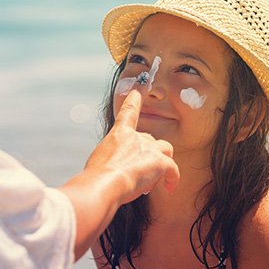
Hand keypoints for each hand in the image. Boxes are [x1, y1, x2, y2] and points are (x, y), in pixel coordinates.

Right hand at [85, 84, 179, 202]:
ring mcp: (150, 148)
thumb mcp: (97, 161)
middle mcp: (136, 136)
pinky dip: (172, 179)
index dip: (136, 94)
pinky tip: (168, 189)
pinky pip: (173, 169)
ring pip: (165, 150)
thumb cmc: (95, 177)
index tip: (143, 79)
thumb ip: (110, 158)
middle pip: (150, 140)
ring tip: (153, 179)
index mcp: (119, 133)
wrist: (104, 184)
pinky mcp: (160, 162)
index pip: (129, 109)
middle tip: (136, 174)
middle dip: (146, 155)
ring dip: (162, 162)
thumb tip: (113, 167)